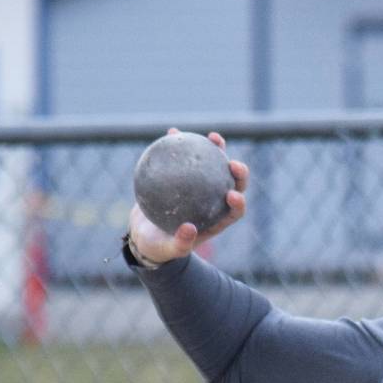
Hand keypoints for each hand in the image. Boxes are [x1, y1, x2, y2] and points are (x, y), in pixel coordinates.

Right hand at [128, 129, 248, 264]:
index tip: (233, 195)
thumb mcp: (168, 250)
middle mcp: (212, 202)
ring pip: (213, 165)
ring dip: (217, 149)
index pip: (234, 211)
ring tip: (213, 137)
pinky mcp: (182, 175)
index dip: (239, 203)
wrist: (144, 235)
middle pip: (231, 184)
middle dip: (238, 173)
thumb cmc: (160, 248)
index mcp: (215, 220)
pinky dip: (181, 143)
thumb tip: (190, 229)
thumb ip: (180, 243)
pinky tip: (173, 131)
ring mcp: (199, 186)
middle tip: (232, 163)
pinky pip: (184, 156)